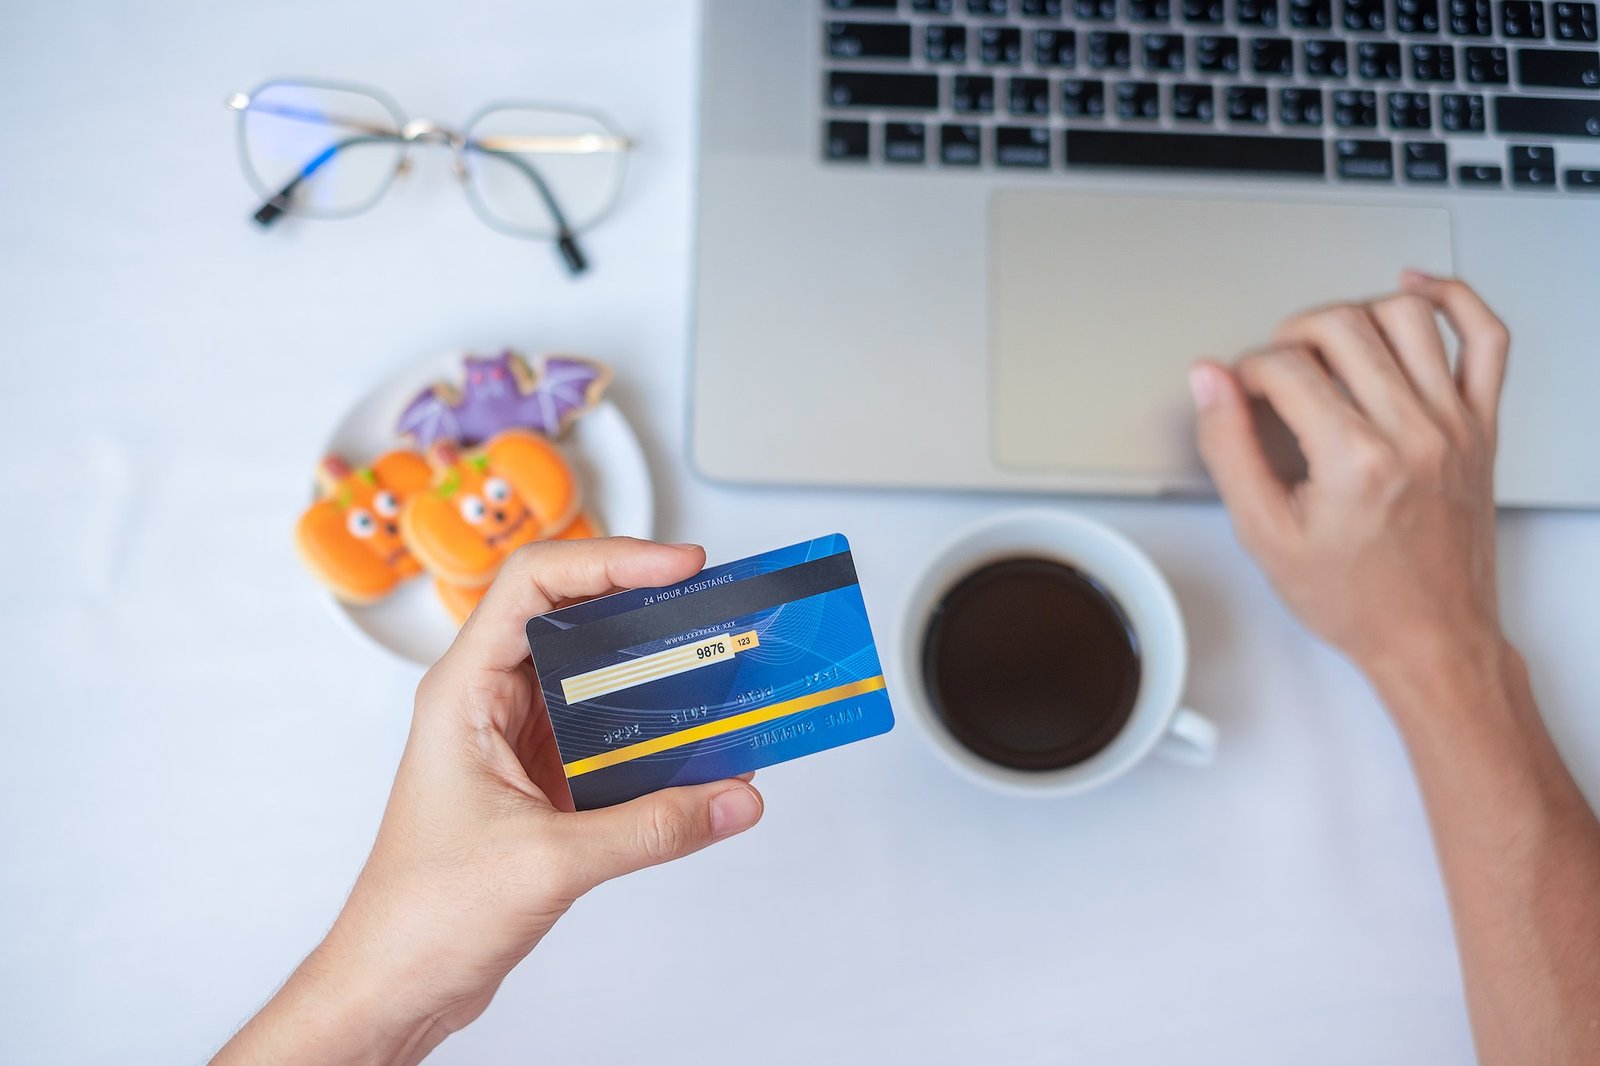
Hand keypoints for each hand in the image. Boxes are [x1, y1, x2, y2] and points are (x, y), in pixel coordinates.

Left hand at [215, 538, 764, 1064]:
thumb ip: (651, 829)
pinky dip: (655, 731)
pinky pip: (607, 732)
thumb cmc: (422, 915)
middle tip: (713, 607)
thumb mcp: (549, 863)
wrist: (394, 984)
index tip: (678, 567)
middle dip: (646, 605)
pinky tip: (701, 746)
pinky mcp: (542, 780)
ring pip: (595, 675)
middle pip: (572, 616)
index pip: (534, 584)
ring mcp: (516, 739)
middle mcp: (489, 702)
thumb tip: (733, 797)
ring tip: (719, 667)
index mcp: (464, 692)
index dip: (610, 559)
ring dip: (656, 669)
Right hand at [1189, 273, 1510, 683]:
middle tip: (1275, 369)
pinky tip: (1416, 291)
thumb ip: (1228, 448)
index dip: (1246, 370)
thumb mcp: (1264, 535)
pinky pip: (1486, 338)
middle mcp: (1413, 432)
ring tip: (1327, 341)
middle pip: (1343, 326)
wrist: (1432, 636)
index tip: (1240, 392)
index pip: (1287, 368)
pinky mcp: (1482, 425)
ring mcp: (1455, 423)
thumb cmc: (1356, 599)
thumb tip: (1209, 381)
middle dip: (1291, 335)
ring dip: (1355, 312)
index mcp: (1355, 461)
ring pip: (1406, 317)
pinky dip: (1454, 299)